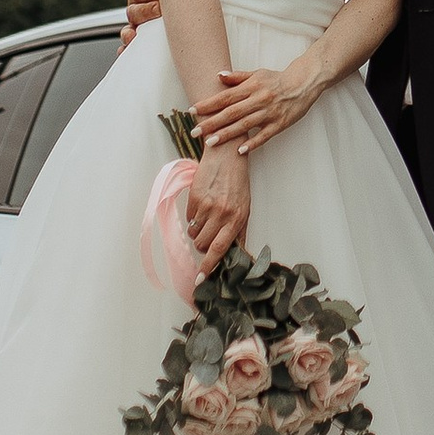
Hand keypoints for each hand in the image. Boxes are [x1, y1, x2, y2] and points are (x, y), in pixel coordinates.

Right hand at [119, 0, 160, 52]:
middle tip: (160, 9)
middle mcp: (143, 12)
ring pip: (128, 31)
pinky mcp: (144, 47)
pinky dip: (125, 50)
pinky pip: (130, 50)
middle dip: (144, 11)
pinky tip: (126, 51)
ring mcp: (143, 30)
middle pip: (132, 12)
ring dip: (128, 32)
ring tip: (134, 35)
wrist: (198, 21)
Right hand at [186, 148, 249, 262]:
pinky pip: (188, 218)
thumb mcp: (245, 208)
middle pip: (202, 244)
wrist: (227, 155)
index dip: (208, 267)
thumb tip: (237, 255)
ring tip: (206, 216)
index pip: (220, 249)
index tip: (200, 280)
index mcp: (237, 218)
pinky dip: (193, 216)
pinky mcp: (194, 197)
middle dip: (202, 244)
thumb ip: (239, 232)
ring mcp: (207, 205)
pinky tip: (202, 204)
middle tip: (208, 234)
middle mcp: (222, 213)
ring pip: (193, 233)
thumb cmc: (238, 183)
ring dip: (197, 230)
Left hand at [200, 62, 314, 156]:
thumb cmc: (277, 80)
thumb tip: (218, 75)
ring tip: (210, 143)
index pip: (225, 97)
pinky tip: (240, 151)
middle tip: (195, 131)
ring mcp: (269, 113)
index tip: (192, 110)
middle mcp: (258, 100)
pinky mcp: (280, 124)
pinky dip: (252, 143)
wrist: (303, 83)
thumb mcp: (256, 74)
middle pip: (231, 113)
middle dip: (212, 122)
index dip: (208, 104)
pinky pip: (264, 135)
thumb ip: (237, 77)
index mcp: (251, 87)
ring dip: (227, 134)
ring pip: (245, 125)